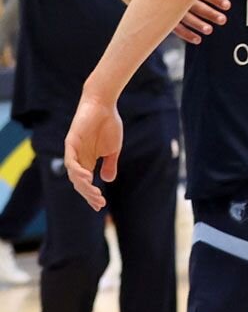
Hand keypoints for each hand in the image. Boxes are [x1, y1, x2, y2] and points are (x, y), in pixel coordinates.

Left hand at [64, 94, 122, 211]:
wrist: (104, 105)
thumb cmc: (108, 125)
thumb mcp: (112, 149)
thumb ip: (109, 164)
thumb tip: (108, 180)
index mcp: (88, 161)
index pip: (86, 183)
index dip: (91, 195)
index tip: (100, 206)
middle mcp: (78, 158)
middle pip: (79, 182)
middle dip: (88, 194)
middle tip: (99, 202)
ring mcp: (73, 151)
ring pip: (74, 174)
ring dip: (83, 185)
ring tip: (94, 193)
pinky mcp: (71, 142)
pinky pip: (70, 160)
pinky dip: (77, 170)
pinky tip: (87, 177)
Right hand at [174, 0, 233, 44]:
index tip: (227, 5)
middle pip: (197, 5)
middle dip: (210, 13)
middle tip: (223, 20)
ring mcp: (171, 7)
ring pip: (186, 17)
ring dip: (198, 24)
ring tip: (209, 30)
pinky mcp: (165, 17)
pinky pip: (176, 27)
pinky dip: (187, 34)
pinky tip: (198, 40)